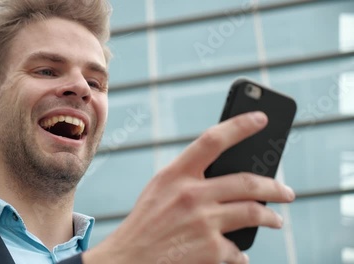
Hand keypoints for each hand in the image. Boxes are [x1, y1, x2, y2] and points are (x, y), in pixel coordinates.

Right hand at [83, 111, 294, 263]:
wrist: (130, 258)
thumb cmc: (146, 222)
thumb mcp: (160, 189)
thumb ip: (189, 177)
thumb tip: (229, 175)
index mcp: (176, 174)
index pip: (213, 140)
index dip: (240, 125)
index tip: (261, 118)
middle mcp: (192, 194)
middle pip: (247, 181)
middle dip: (275, 187)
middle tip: (286, 192)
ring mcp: (203, 222)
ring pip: (253, 213)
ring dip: (271, 218)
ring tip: (275, 220)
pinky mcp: (211, 249)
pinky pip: (237, 248)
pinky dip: (239, 252)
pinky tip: (238, 252)